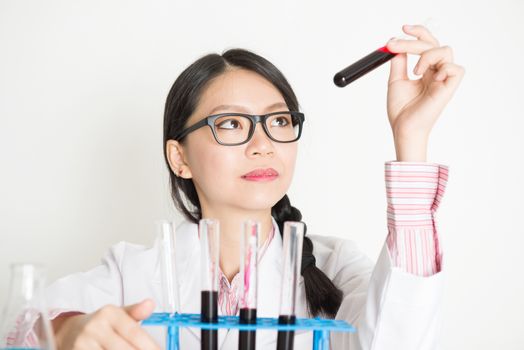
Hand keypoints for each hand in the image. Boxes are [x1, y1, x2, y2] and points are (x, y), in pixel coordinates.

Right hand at [54, 299, 158, 349]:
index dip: (150, 346)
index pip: (134, 332)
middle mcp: (95, 327)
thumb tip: (151, 304)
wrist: (68, 333)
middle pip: (125, 349)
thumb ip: (135, 312)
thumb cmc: (99, 325)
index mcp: (108, 313)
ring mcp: (83, 344)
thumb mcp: (117, 315)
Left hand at [385, 24, 464, 160]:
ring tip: (414, 71)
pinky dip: (443, 67)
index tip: (403, 29)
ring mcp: (443, 79)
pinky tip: (429, 77)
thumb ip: (398, 62)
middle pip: (433, 43)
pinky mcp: (449, 88)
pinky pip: (456, 68)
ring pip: (445, 50)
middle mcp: (436, 72)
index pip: (427, 44)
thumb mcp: (396, 81)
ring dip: (427, 55)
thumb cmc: (401, 110)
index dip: (418, 33)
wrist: (403, 128)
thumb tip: (397, 46)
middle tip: (394, 44)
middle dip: (413, 41)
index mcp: (425, 70)